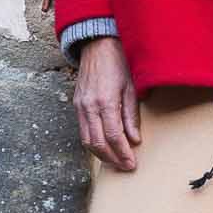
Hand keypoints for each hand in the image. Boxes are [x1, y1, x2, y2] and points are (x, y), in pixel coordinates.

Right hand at [74, 35, 139, 173]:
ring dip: (101, 155)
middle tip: (126, 167)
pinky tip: (104, 148)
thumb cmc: (118, 63)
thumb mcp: (131, 87)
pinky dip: (93, 143)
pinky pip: (82, 131)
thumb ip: (131, 115)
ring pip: (87, 141)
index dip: (123, 153)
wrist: (97, 45)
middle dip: (113, 159)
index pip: (114, 136)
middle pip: (98, 143)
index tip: (132, 163)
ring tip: (115, 161)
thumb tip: (135, 140)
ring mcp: (80, 106)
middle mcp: (89, 106)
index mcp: (106, 101)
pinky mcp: (77, 105)